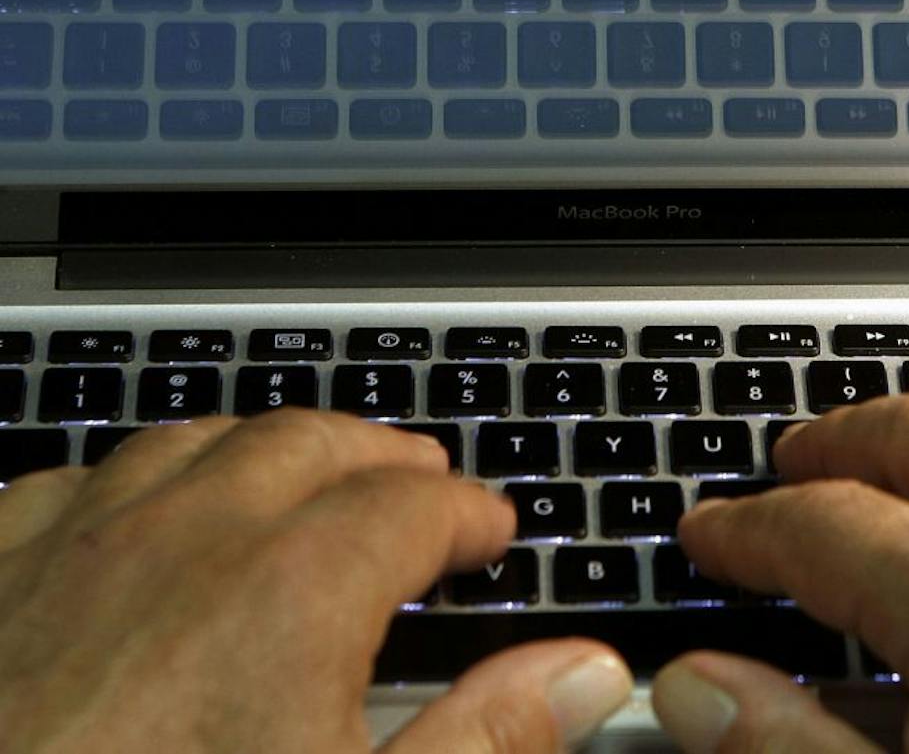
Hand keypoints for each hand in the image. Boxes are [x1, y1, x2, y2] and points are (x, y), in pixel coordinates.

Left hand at [0, 409, 631, 753]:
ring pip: (191, 441)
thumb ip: (485, 737)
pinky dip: (127, 485)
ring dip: (260, 451)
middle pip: (310, 442)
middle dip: (378, 456)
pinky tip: (135, 518)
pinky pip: (67, 481)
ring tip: (295, 476)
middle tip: (415, 482)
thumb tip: (583, 676)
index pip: (417, 505)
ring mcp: (71, 544)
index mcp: (292, 589)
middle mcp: (185, 536)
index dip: (469, 512)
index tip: (488, 529)